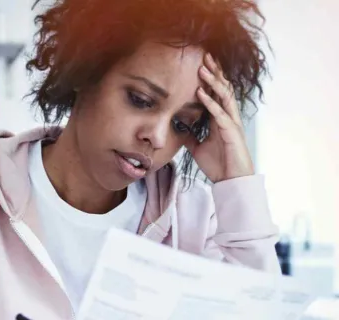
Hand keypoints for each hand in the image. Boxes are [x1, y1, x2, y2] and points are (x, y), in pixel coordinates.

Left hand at [185, 53, 253, 182]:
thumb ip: (191, 136)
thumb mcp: (198, 147)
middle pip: (223, 89)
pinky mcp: (231, 132)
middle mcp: (228, 117)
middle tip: (205, 56)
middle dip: (215, 72)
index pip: (217, 93)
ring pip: (224, 96)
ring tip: (203, 69)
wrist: (230, 181)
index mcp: (221, 119)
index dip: (211, 78)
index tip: (201, 64)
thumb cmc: (218, 164)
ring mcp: (231, 123)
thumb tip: (180, 128)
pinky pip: (219, 114)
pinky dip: (209, 102)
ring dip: (213, 82)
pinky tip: (200, 92)